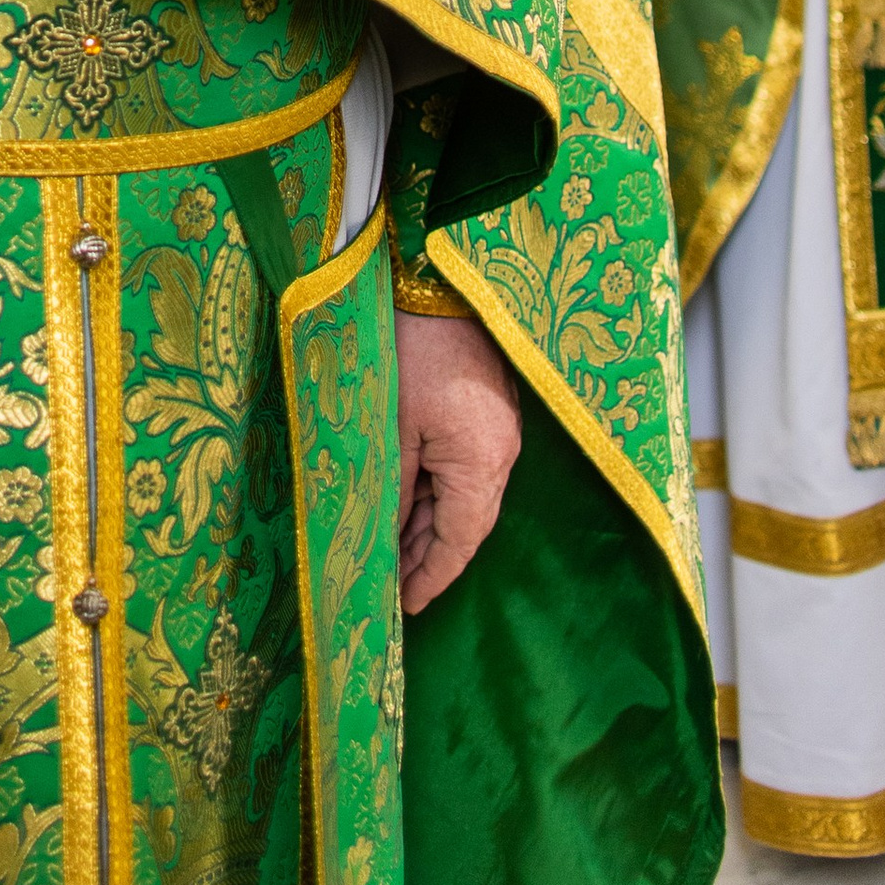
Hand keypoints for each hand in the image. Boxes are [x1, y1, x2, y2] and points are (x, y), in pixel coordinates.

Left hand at [393, 308, 519, 613]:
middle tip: (391, 584)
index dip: (433, 577)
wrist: (432, 277)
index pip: (460, 541)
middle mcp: (501, 451)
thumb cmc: (408, 350)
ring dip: (429, 521)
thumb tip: (383, 538)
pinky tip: (406, 498)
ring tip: (390, 548)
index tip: (408, 607)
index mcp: (482, 463)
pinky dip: (436, 487)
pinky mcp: (487, 406)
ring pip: (463, 493)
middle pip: (465, 520)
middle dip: (428, 554)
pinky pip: (464, 464)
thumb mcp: (392, 428)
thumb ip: (391, 490)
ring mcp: (498, 427)